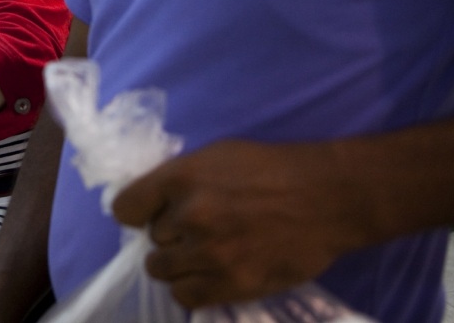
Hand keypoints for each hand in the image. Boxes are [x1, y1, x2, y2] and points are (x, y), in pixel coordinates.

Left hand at [111, 139, 370, 308]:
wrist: (329, 197)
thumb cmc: (272, 169)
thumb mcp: (215, 157)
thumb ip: (178, 181)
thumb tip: (150, 206)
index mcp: (181, 178)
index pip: (124, 208)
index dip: (136, 213)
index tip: (149, 215)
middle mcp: (189, 216)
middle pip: (150, 239)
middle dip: (169, 236)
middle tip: (198, 230)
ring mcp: (210, 253)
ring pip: (161, 269)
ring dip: (177, 263)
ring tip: (204, 253)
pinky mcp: (232, 283)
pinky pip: (185, 296)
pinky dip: (191, 288)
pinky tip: (209, 274)